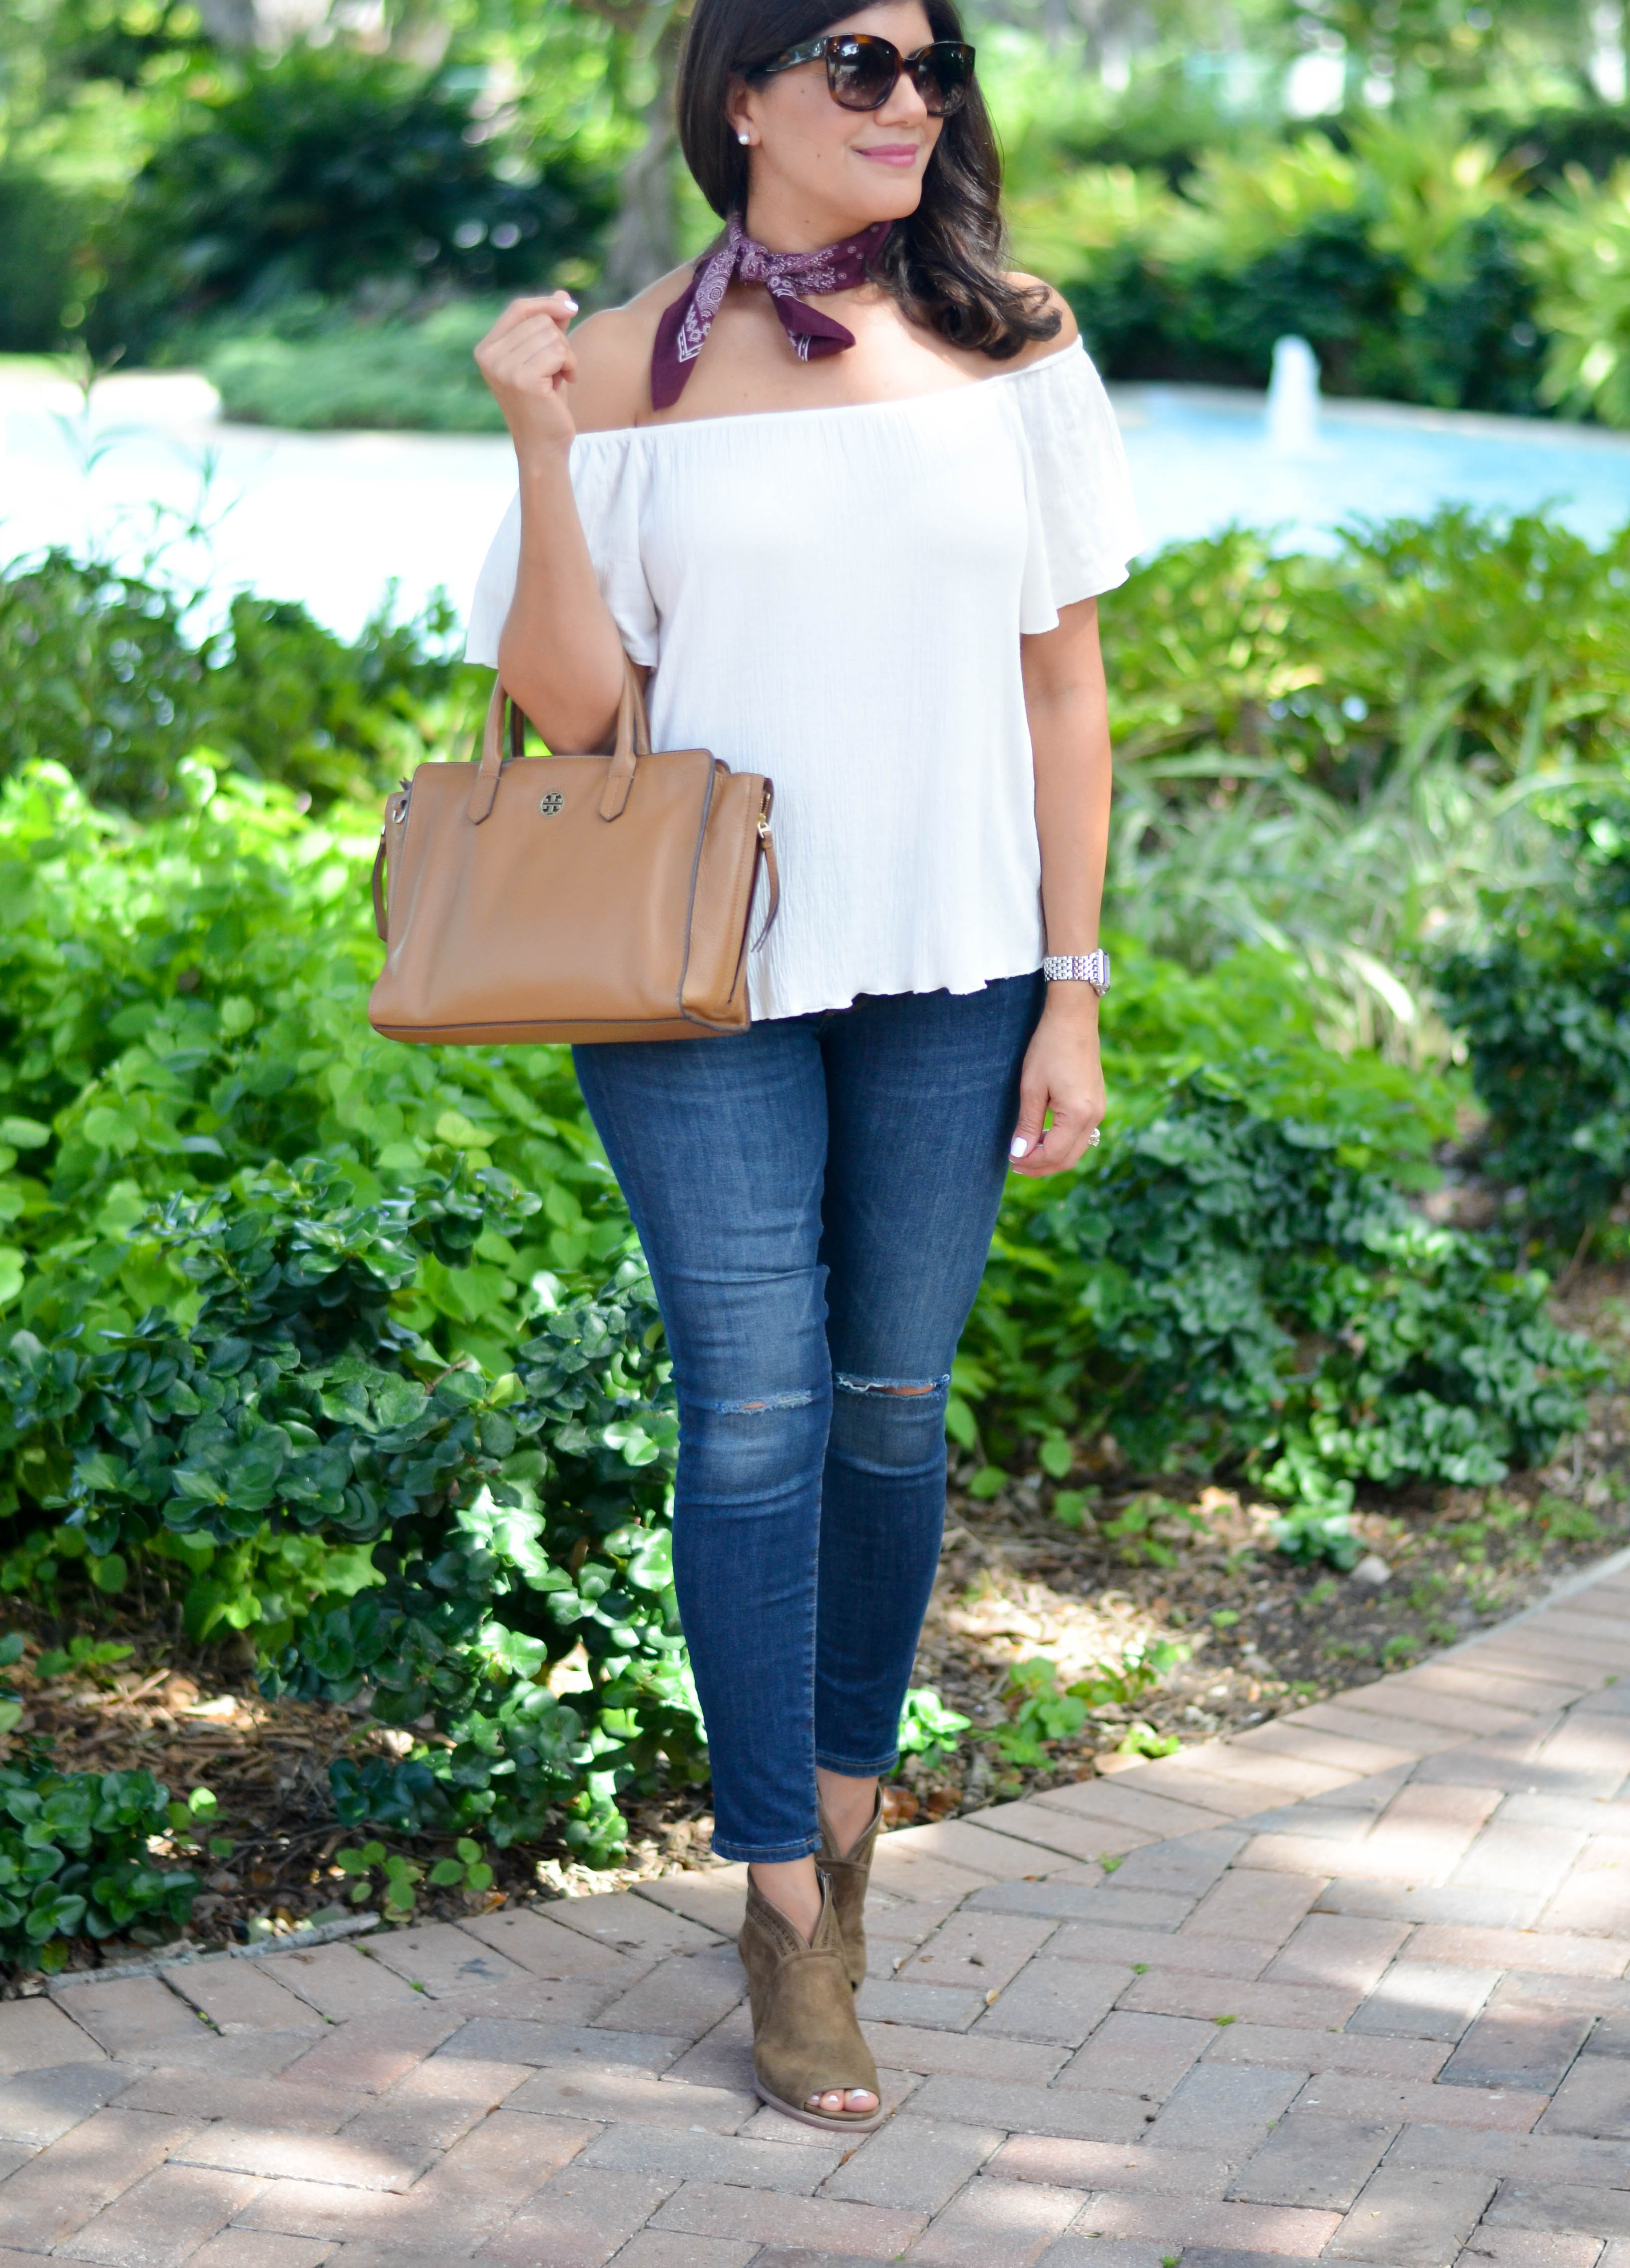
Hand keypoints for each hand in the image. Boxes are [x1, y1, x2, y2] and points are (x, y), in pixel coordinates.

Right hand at [474, 292, 580, 460]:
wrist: (544, 445)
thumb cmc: (545, 402)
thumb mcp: (546, 358)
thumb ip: (551, 326)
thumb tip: (563, 293)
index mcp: (487, 349)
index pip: (519, 308)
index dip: (546, 303)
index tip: (572, 308)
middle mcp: (489, 356)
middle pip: (539, 320)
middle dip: (559, 341)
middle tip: (559, 369)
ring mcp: (504, 368)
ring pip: (552, 335)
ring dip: (566, 355)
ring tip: (560, 378)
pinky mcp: (523, 380)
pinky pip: (559, 352)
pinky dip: (571, 366)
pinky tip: (567, 383)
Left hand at [1008, 993, 1104, 1176]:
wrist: (1072, 1019)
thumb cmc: (1049, 1049)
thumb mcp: (1031, 1088)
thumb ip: (1027, 1124)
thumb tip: (1019, 1154)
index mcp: (1078, 1114)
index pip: (1054, 1154)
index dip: (1031, 1162)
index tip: (1010, 1161)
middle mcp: (1094, 1117)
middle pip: (1068, 1158)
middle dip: (1042, 1166)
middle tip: (1015, 1163)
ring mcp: (1099, 1110)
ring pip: (1076, 1149)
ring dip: (1052, 1156)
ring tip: (1026, 1152)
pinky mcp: (1097, 1103)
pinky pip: (1081, 1135)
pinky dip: (1061, 1142)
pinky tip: (1043, 1136)